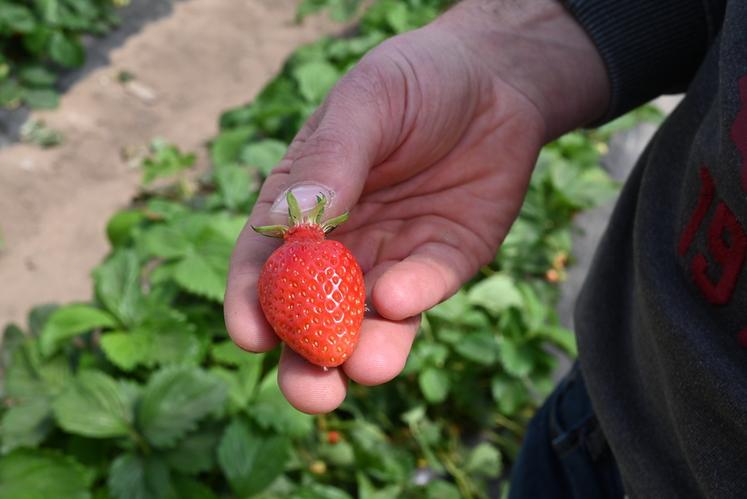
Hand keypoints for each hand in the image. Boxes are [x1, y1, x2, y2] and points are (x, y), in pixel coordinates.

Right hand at [224, 0, 608, 412]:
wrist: (496, 79)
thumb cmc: (415, 80)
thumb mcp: (367, 103)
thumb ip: (331, 161)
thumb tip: (295, 223)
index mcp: (301, 202)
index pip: (263, 261)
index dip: (252, 302)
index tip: (250, 336)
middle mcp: (340, 241)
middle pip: (311, 313)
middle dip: (307, 357)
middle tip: (311, 390)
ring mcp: (391, 256)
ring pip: (370, 320)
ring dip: (364, 351)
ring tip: (365, 367)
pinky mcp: (442, 262)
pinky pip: (424, 290)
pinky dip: (412, 300)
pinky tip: (403, 295)